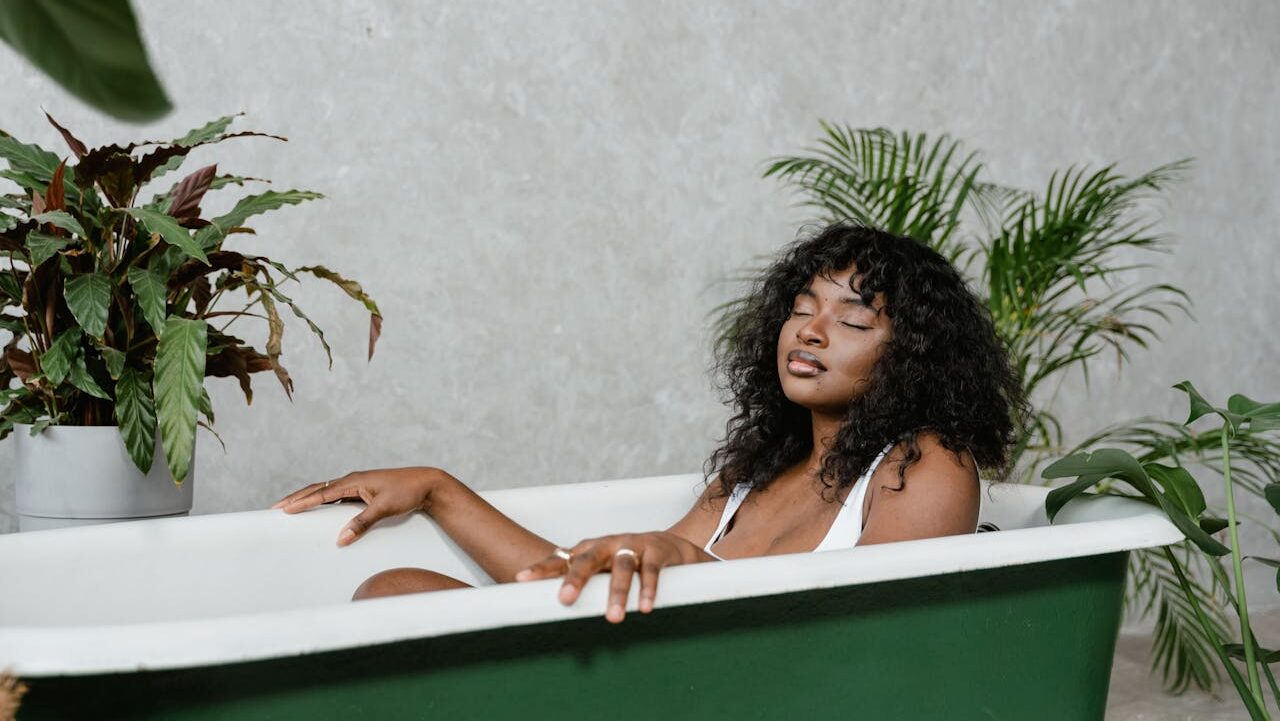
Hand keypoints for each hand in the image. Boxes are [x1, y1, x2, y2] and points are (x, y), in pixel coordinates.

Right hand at [271, 466, 445, 545]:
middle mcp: (353, 481)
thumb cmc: (408, 492)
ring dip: (309, 500)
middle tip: (277, 508)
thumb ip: (362, 523)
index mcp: (354, 481)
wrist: (428, 484)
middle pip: (319, 490)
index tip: (283, 509)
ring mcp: (358, 486)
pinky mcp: (365, 493)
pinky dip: (325, 504)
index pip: (321, 492)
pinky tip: (320, 514)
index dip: (301, 502)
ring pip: (327, 493)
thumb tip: (340, 539)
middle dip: (297, 499)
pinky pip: (338, 499)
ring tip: (291, 509)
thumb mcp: (385, 509)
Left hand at [514, 532, 714, 623]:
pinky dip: (648, 588)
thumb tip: (550, 615)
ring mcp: (633, 545)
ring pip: (622, 567)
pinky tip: (646, 607)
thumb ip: (582, 586)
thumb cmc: (628, 561)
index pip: (562, 558)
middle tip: (566, 599)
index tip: (522, 580)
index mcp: (590, 550)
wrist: (672, 547)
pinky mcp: (656, 551)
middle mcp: (608, 545)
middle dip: (576, 579)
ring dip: (617, 592)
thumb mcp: (602, 569)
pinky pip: (651, 570)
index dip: (542, 569)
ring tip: (614, 618)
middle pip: (588, 559)